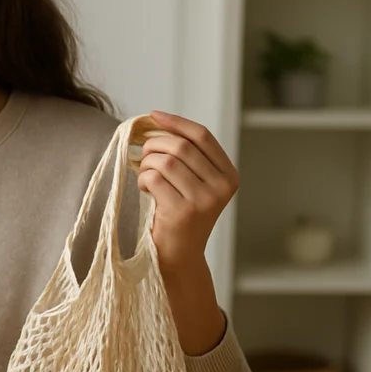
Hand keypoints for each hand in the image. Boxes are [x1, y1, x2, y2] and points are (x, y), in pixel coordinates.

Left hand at [137, 110, 238, 271]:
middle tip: (141, 155)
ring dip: (146, 164)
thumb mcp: (192, 183)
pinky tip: (145, 190)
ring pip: (165, 161)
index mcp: (229, 175)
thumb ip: (184, 156)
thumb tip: (155, 121)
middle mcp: (222, 186)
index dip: (176, 122)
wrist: (178, 256)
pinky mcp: (183, 212)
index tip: (153, 115)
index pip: (202, 136)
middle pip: (181, 146)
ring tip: (145, 176)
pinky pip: (153, 178)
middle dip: (153, 145)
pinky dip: (142, 179)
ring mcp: (204, 200)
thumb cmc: (178, 214)